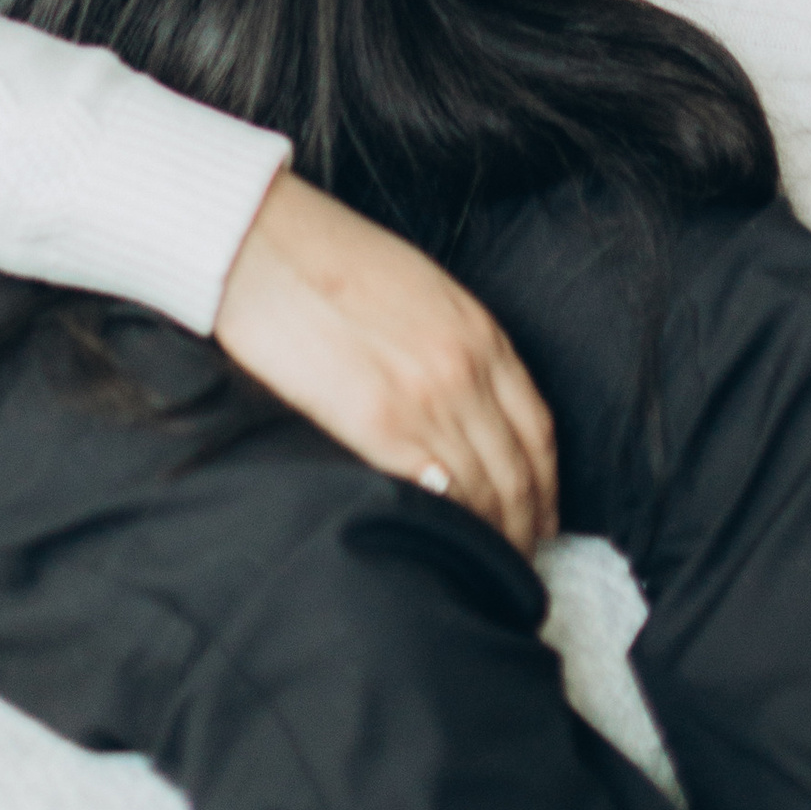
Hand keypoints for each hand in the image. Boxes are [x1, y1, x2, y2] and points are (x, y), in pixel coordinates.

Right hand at [213, 170, 558, 551]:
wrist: (264, 243)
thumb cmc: (330, 257)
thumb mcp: (422, 289)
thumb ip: (456, 343)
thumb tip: (468, 402)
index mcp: (480, 332)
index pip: (537, 430)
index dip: (546, 484)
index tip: (542, 517)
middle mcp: (466, 369)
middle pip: (518, 471)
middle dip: (526, 524)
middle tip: (520, 561)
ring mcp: (426, 399)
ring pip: (483, 492)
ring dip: (492, 537)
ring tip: (485, 566)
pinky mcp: (378, 425)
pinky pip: (436, 493)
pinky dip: (449, 525)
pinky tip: (443, 544)